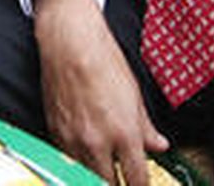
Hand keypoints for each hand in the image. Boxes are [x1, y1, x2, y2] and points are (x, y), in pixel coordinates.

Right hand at [31, 0, 167, 184]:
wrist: (70, 43)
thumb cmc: (102, 60)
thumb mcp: (134, 94)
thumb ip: (146, 127)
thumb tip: (158, 144)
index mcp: (124, 133)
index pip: (137, 180)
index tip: (141, 185)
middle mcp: (97, 142)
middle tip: (123, 180)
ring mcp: (73, 140)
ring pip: (85, 178)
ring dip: (96, 178)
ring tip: (104, 172)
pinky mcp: (54, 133)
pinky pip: (67, 161)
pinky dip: (77, 164)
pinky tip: (85, 156)